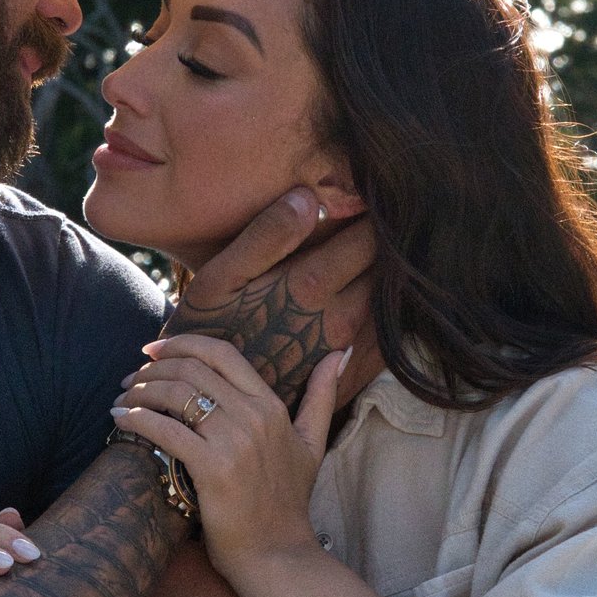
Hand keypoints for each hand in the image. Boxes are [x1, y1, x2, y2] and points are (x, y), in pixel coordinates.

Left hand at [112, 334, 351, 572]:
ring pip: (175, 395)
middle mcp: (254, 416)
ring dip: (140, 391)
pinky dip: (138, 420)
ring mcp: (235, 442)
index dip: (183, 343)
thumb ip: (321, 396)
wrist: (277, 555)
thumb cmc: (287, 503)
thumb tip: (338, 354)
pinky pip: (166, 430)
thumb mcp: (312, 444)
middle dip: (153, 368)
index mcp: (272, 405)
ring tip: (122, 398)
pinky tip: (121, 421)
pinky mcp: (213, 469)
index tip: (153, 349)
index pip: (222, 353)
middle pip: (191, 370)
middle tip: (130, 378)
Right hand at [168, 188, 374, 404]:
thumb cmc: (209, 331)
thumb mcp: (218, 280)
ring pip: (388, 301)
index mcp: (310, 286)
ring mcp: (349, 349)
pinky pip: (385, 337)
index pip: (366, 237)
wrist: (207, 402)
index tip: (370, 194)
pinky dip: (389, 314)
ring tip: (378, 253)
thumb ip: (264, 237)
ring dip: (388, 276)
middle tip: (383, 219)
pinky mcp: (350, 373)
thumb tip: (308, 197)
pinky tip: (371, 295)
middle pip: (385, 268)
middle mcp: (339, 319)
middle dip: (388, 243)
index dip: (373, 213)